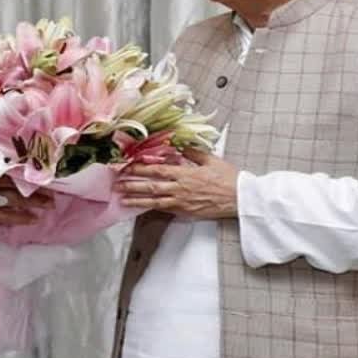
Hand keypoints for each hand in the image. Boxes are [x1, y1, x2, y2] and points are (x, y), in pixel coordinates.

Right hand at [0, 155, 49, 225]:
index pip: (11, 178)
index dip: (29, 181)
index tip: (44, 183)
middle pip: (14, 196)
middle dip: (34, 201)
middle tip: (50, 203)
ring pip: (5, 213)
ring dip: (23, 216)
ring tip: (37, 217)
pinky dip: (4, 221)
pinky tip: (13, 222)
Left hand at [115, 149, 239, 218]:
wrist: (239, 199)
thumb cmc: (227, 178)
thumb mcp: (210, 159)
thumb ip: (192, 152)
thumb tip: (179, 144)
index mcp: (185, 173)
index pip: (157, 169)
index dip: (140, 168)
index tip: (127, 165)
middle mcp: (180, 188)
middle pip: (151, 185)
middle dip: (132, 184)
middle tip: (117, 183)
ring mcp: (181, 202)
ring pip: (154, 200)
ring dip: (136, 199)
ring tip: (122, 198)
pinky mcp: (185, 212)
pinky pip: (164, 209)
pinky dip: (151, 208)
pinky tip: (141, 208)